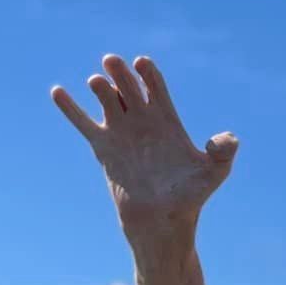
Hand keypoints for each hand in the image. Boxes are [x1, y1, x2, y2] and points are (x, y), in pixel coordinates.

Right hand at [50, 54, 237, 233]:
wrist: (161, 222)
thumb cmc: (189, 198)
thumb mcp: (214, 173)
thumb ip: (223, 153)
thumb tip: (228, 138)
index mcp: (167, 121)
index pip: (155, 86)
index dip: (148, 73)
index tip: (142, 65)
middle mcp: (142, 122)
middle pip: (128, 85)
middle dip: (120, 71)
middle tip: (112, 62)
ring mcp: (121, 132)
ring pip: (106, 98)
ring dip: (100, 86)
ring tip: (98, 84)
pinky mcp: (103, 147)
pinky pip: (83, 122)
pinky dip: (70, 108)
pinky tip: (57, 91)